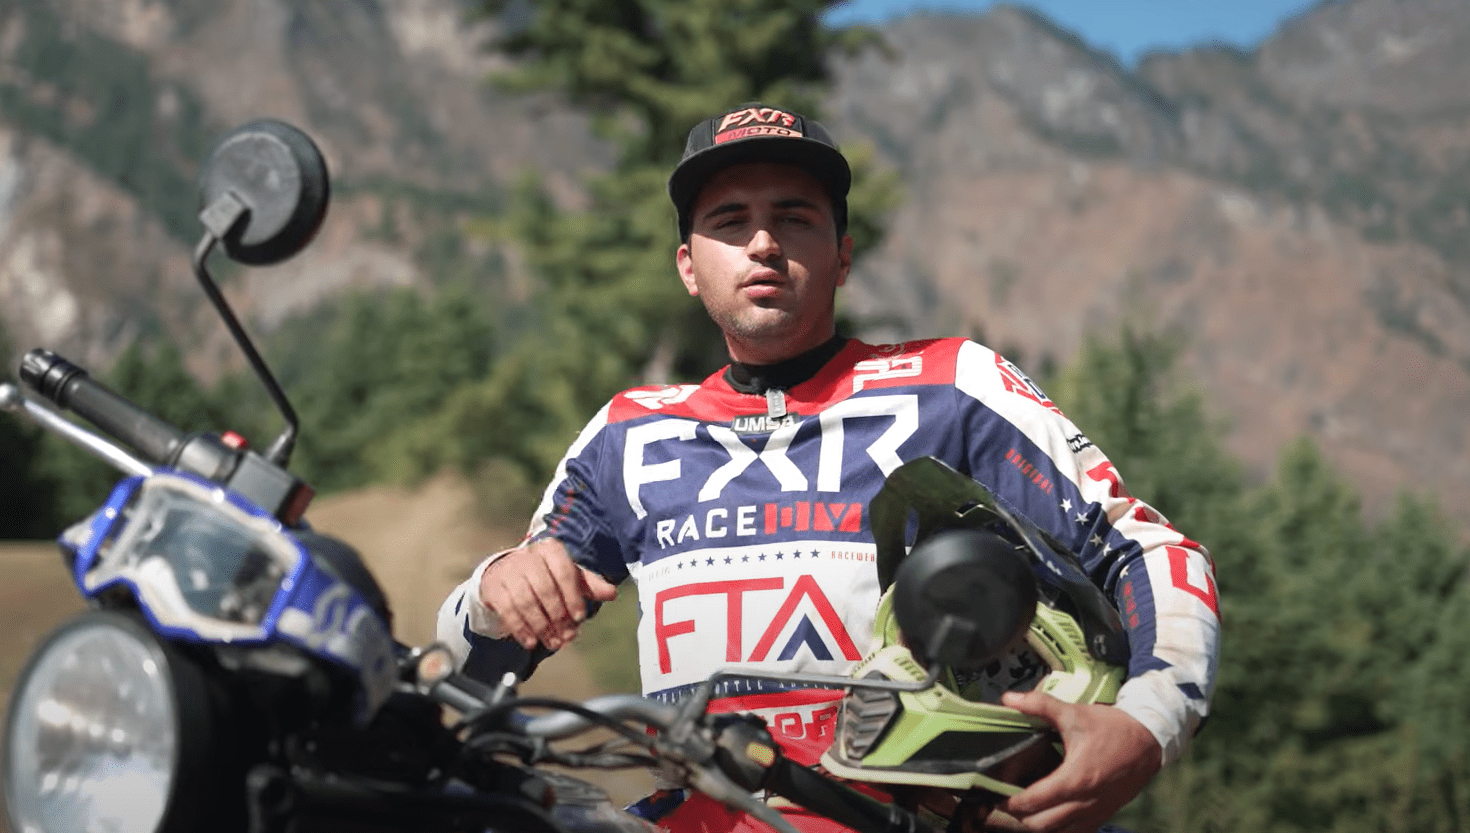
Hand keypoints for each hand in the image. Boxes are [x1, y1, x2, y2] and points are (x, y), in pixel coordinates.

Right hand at [478, 538, 618, 650]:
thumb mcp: (569, 576)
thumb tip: (612, 593)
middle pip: (545, 590)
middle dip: (558, 617)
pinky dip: (521, 629)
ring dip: (542, 627)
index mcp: (551, 550)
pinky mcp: (494, 587)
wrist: (507, 572)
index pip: (564, 572)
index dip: (573, 597)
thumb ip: (590, 585)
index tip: (580, 617)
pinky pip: (508, 611)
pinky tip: (532, 642)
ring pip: (526, 602)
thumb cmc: (546, 575)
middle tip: (568, 637)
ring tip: (553, 643)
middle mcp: (529, 556)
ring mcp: (509, 571)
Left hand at [997, 690, 1160, 832]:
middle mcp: (1085, 802)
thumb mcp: (1074, 713)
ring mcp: (1096, 812)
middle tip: (1006, 800)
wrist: (1150, 740)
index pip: (1033, 801)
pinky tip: (1050, 814)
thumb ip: (1039, 705)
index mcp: (1075, 778)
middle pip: (1040, 824)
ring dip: (1038, 824)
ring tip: (1025, 808)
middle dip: (1019, 815)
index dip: (1009, 800)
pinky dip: (1059, 828)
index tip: (995, 793)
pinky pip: (1077, 831)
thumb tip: (1008, 699)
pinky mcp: (1104, 814)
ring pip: (1058, 832)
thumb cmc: (1111, 727)